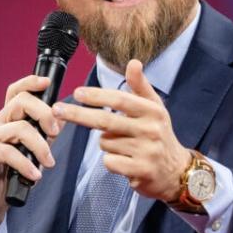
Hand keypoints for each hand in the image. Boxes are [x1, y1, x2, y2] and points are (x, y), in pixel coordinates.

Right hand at [0, 75, 62, 232]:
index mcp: (8, 120)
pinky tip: (34, 176)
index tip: (47, 83)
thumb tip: (62, 118)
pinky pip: (8, 152)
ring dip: (40, 146)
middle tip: (55, 134)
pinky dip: (26, 163)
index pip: (16, 92)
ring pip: (19, 127)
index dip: (30, 82)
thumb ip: (45, 135)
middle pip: (21, 102)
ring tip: (48, 163)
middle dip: (44, 114)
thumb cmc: (10, 177)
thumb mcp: (33, 153)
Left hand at [52, 59, 189, 201]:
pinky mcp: (141, 170)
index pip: (120, 100)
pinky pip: (109, 162)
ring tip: (124, 147)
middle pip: (106, 121)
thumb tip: (133, 62)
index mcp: (153, 111)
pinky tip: (125, 161)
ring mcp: (147, 151)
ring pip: (105, 143)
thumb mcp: (154, 108)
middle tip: (56, 110)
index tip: (77, 92)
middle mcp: (151, 129)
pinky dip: (111, 161)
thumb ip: (141, 86)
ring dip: (106, 144)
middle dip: (78, 114)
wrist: (176, 171)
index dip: (97, 95)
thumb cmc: (159, 134)